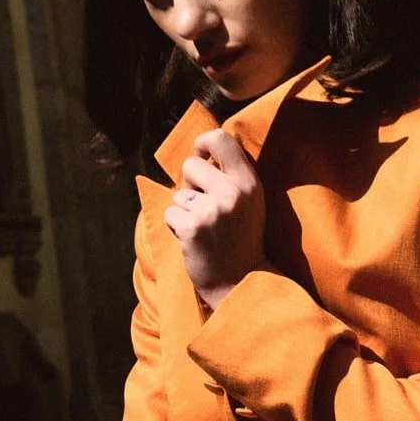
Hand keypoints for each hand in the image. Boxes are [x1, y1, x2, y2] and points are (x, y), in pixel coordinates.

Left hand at [164, 130, 265, 309]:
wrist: (241, 282)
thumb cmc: (241, 239)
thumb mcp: (249, 202)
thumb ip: (231, 175)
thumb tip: (200, 149)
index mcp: (249, 181)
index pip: (220, 138)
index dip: (203, 143)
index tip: (201, 156)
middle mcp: (232, 192)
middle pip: (191, 164)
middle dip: (190, 183)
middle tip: (206, 208)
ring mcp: (212, 210)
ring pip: (178, 193)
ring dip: (184, 210)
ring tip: (205, 229)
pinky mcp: (192, 227)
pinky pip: (170, 213)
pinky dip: (177, 227)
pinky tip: (196, 241)